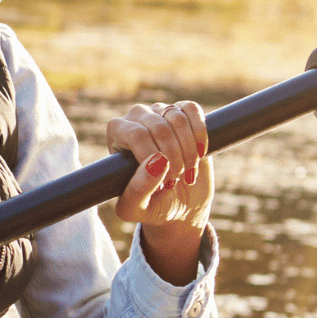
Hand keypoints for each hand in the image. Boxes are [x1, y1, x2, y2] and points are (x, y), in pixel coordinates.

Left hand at [105, 100, 212, 280]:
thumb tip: (158, 162)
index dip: (154, 160)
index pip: (138, 135)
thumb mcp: (137, 208)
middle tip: (175, 181)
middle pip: (160, 128)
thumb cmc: (151, 205)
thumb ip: (139, 189)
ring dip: (189, 152)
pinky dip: (200, 134)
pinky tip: (200, 154)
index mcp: (117, 133)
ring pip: (178, 119)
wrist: (179, 205)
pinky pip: (192, 109)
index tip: (162, 183)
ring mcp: (160, 112)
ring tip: (186, 172)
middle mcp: (136, 117)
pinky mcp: (183, 112)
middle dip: (174, 160)